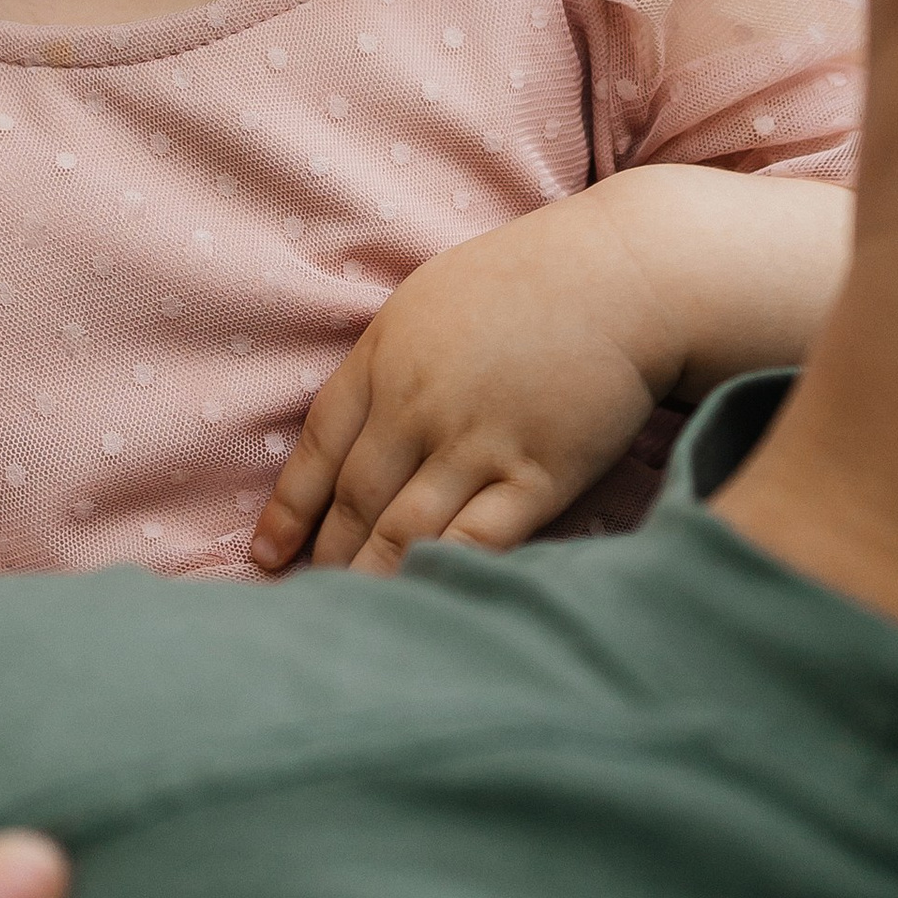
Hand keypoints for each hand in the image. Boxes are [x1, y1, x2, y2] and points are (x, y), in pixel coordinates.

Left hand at [253, 169, 855, 577]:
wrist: (629, 274)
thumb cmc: (536, 278)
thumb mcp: (435, 297)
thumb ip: (392, 360)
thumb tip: (357, 425)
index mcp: (387, 354)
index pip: (319, 447)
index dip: (290, 509)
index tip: (267, 556)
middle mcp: (419, 403)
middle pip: (355, 499)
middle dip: (325, 557)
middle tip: (305, 605)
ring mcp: (477, 441)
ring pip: (403, 532)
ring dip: (370, 580)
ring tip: (351, 624)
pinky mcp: (537, 473)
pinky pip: (476, 542)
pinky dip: (441, 578)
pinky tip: (423, 607)